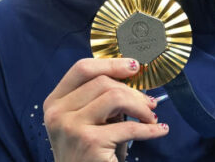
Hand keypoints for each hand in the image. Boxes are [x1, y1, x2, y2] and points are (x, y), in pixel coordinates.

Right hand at [43, 58, 168, 161]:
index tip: (134, 67)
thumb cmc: (89, 154)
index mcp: (55, 102)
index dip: (111, 63)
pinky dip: (150, 129)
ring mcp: (71, 127)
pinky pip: (129, 126)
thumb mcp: (87, 121)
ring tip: (151, 117)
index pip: (82, 68)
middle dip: (132, 90)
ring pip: (115, 97)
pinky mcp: (89, 142)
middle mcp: (58, 113)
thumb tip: (132, 77)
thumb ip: (100, 98)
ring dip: (141, 107)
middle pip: (102, 81)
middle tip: (150, 103)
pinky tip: (160, 130)